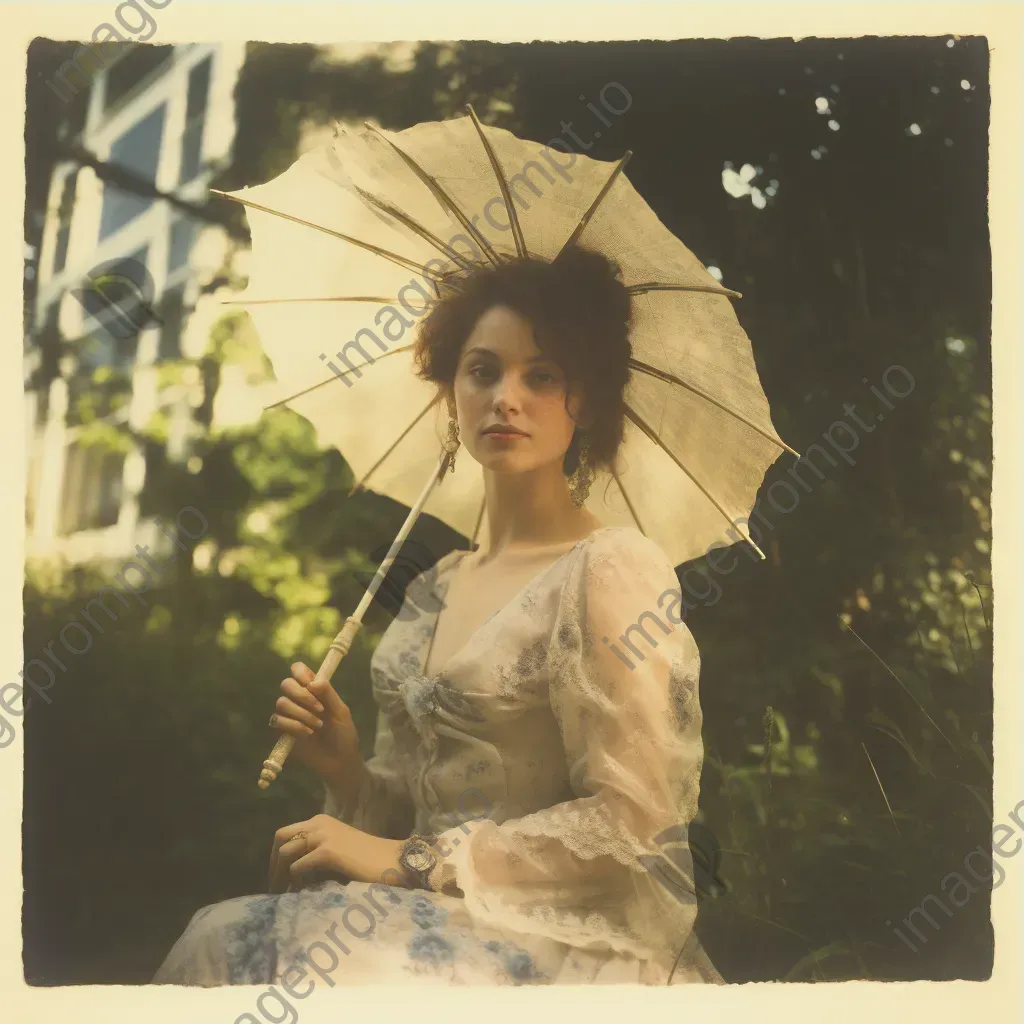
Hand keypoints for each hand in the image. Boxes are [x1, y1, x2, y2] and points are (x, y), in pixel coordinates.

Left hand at [269, 814, 405, 893]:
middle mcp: (318, 823)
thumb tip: (291, 870)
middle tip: (274, 886)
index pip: (286, 833)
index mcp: (320, 821)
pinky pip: (298, 867)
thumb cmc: (367, 859)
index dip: (276, 855)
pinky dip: (294, 882)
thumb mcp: (337, 847)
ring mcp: (322, 836)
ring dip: (280, 875)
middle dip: (273, 863)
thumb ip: (315, 850)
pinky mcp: (327, 851)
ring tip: (282, 894)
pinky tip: (299, 893)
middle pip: (280, 838)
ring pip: (285, 853)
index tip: (277, 876)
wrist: (392, 860)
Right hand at [270, 662, 363, 787]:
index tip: (309, 682)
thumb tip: (313, 681)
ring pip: (281, 703)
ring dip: (301, 713)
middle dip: (301, 694)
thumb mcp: (341, 712)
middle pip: (286, 684)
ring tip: (317, 725)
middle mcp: (299, 700)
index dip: (300, 672)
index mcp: (314, 690)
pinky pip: (277, 721)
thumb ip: (329, 694)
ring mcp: (289, 715)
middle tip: (319, 708)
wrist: (339, 761)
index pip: (298, 670)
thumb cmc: (344, 734)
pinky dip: (294, 726)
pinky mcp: (282, 732)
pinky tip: (308, 733)